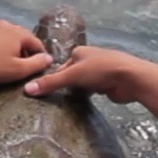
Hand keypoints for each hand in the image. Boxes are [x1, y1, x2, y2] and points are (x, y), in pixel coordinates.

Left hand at [0, 19, 51, 83]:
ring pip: (9, 37)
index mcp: (19, 32)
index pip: (37, 44)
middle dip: (25, 53)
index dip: (40, 58)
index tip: (37, 70)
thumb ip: (37, 64)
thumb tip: (49, 58)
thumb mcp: (18, 70)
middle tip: (21, 69)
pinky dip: (0, 46)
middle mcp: (8, 24)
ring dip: (12, 49)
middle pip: (23, 39)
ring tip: (7, 64)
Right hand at [24, 45, 147, 102]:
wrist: (130, 77)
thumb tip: (26, 90)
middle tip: (52, 101)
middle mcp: (88, 60)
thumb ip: (51, 83)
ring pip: (81, 83)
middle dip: (65, 86)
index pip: (60, 67)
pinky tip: (81, 104)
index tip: (44, 92)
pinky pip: (91, 90)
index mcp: (79, 52)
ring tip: (64, 105)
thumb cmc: (101, 70)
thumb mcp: (72, 75)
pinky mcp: (107, 84)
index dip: (53, 79)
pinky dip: (87, 96)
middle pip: (70, 75)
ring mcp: (98, 72)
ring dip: (76, 91)